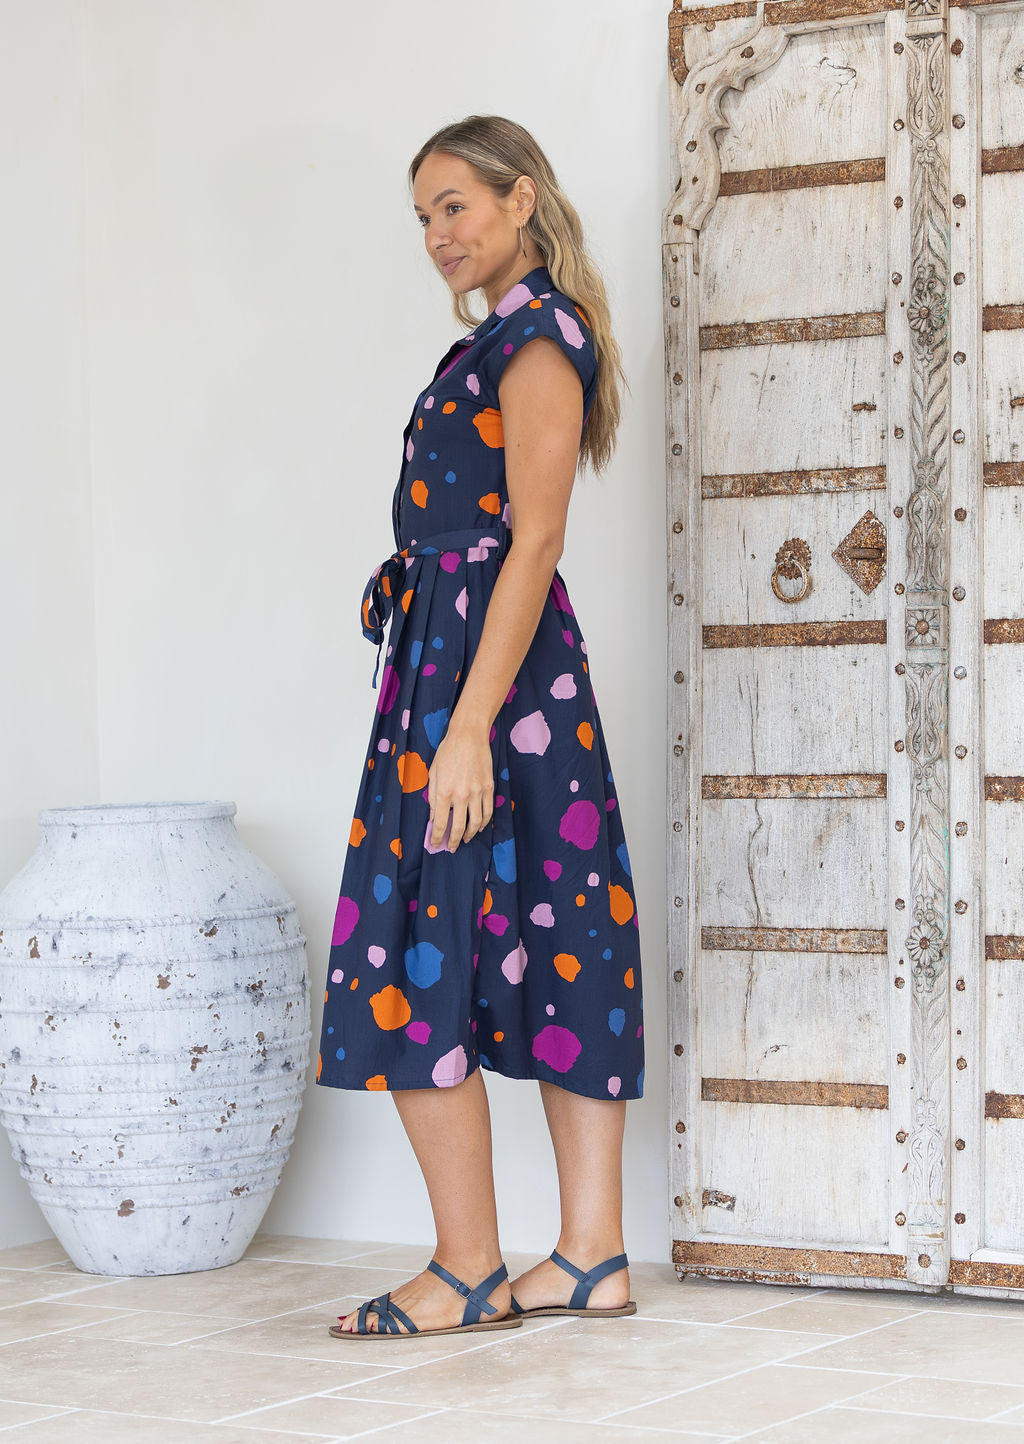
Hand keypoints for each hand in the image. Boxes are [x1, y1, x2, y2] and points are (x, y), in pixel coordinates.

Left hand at [427, 722, 494, 851]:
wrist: (468, 736)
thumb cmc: (447, 752)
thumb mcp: (433, 773)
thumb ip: (433, 797)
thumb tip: (434, 816)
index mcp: (444, 792)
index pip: (441, 823)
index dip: (438, 837)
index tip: (435, 844)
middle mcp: (461, 795)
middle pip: (459, 827)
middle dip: (454, 841)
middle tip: (451, 848)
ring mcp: (477, 792)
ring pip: (476, 822)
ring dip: (470, 834)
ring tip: (465, 839)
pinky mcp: (489, 787)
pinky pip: (488, 810)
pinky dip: (484, 822)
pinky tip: (479, 826)